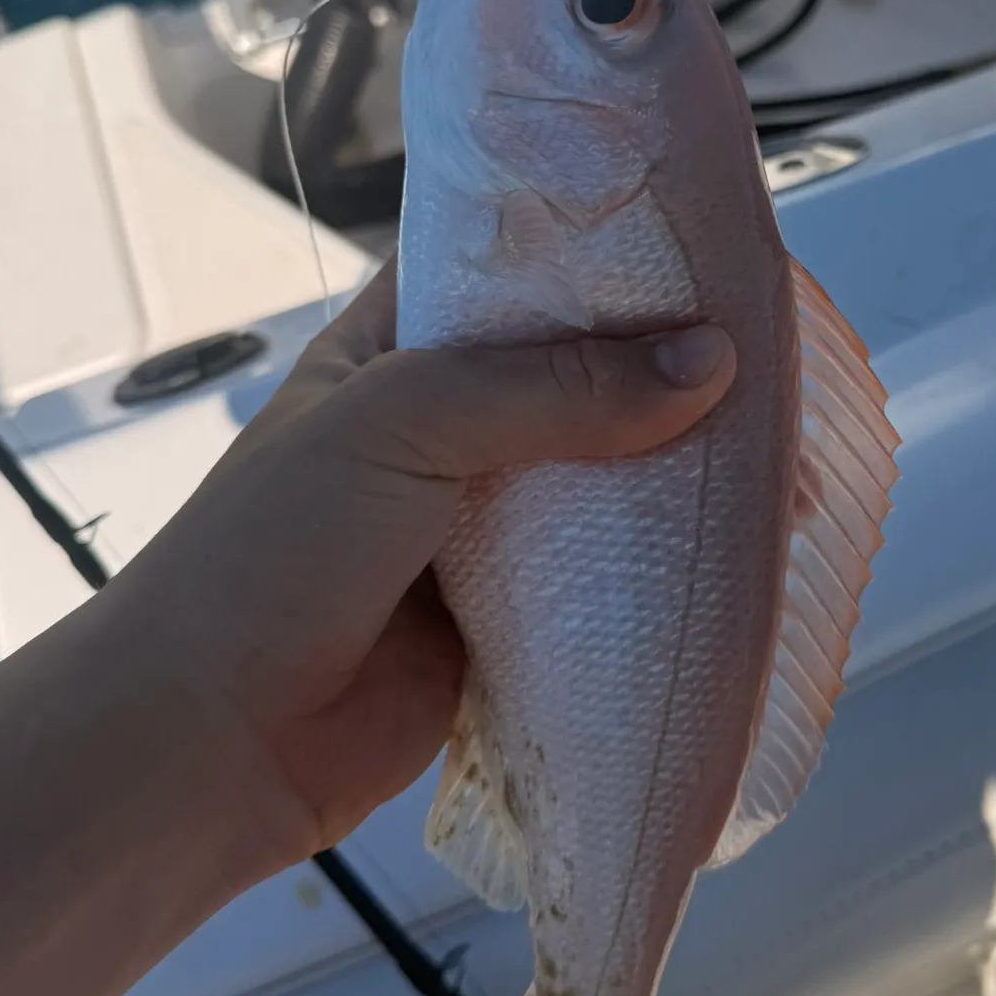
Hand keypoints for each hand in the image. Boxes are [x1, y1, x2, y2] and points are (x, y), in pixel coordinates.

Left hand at [101, 256, 736, 872]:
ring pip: (607, 475)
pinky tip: (742, 544)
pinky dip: (667, 561)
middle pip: (582, 374)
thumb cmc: (269, 556)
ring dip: (680, 468)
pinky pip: (609, 571)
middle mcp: (454, 422)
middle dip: (669, 369)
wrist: (213, 746)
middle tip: (774, 356)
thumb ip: (552, 390)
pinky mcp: (520, 606)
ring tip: (782, 450)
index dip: (607, 256)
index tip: (708, 249)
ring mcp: (489, 518)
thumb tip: (708, 365)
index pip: (519, 270)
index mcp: (404, 344)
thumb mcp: (402, 423)